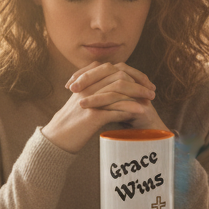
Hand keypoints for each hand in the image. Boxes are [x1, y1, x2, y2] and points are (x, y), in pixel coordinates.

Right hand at [43, 62, 160, 152]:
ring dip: (137, 95)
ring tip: (150, 101)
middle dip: (138, 82)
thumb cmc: (71, 124)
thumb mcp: (82, 102)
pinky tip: (140, 112)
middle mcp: (87, 87)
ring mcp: (89, 100)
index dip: (132, 74)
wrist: (56, 140)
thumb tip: (115, 89)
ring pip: (118, 91)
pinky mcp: (91, 116)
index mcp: (85, 82)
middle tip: (152, 90)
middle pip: (118, 76)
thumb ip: (95, 92)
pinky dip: (129, 109)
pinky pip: (115, 109)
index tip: (145, 82)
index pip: (113, 69)